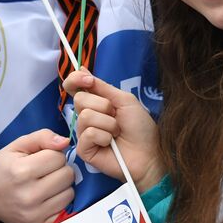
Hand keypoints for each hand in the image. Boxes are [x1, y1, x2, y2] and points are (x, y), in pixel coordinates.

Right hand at [0, 129, 73, 222]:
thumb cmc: (2, 168)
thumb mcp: (17, 146)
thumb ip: (42, 137)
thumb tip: (65, 141)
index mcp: (22, 171)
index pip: (59, 157)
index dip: (52, 155)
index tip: (41, 159)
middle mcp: (29, 195)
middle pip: (67, 175)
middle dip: (59, 169)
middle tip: (44, 171)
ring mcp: (34, 214)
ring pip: (69, 193)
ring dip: (61, 186)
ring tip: (45, 184)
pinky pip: (65, 210)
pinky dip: (58, 202)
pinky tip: (46, 198)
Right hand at [63, 68, 161, 191]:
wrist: (150, 154)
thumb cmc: (140, 128)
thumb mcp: (124, 100)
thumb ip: (102, 86)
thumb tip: (81, 68)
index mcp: (95, 103)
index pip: (73, 86)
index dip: (76, 80)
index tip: (88, 80)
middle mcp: (86, 117)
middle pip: (80, 99)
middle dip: (103, 106)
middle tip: (116, 117)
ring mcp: (83, 134)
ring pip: (85, 116)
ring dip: (108, 123)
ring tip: (117, 133)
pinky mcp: (84, 150)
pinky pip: (88, 133)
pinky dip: (104, 136)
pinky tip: (110, 144)